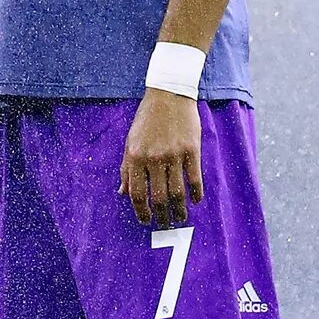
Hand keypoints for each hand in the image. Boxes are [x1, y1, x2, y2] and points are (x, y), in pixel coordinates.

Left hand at [120, 90, 202, 228]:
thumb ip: (126, 169)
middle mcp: (154, 159)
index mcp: (135, 157)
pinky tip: (195, 200)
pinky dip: (195, 194)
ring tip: (180, 218)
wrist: (169, 94)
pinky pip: (194, 179)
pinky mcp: (192, 151)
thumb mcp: (130, 142)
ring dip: (179, 210)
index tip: (146, 220)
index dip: (141, 212)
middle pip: (159, 198)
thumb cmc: (147, 119)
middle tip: (165, 224)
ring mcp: (174, 155)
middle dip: (162, 216)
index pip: (137, 194)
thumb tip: (123, 193)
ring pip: (178, 193)